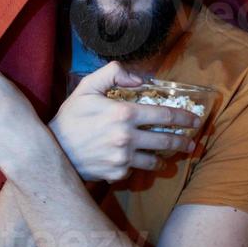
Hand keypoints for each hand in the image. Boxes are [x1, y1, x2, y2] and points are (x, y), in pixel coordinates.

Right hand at [49, 62, 200, 182]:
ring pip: (155, 159)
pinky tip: (142, 161)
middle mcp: (127, 137)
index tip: (195, 120)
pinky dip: (140, 165)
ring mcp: (123, 158)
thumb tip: (140, 79)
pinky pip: (136, 169)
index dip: (184, 118)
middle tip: (192, 141)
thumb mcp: (87, 87)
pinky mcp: (117, 173)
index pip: (165, 115)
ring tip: (174, 155)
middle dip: (183, 141)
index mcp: (124, 113)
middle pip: (166, 140)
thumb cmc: (70, 117)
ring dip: (168, 157)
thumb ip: (113, 73)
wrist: (52, 150)